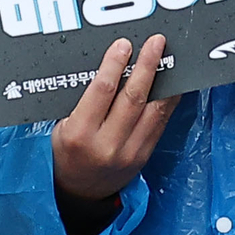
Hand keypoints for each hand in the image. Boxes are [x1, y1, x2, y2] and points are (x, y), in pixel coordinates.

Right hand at [50, 37, 171, 202]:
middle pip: (133, 97)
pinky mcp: (144, 155)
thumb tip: (108, 65)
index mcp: (80, 134)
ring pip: (153, 110)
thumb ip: (83, 100)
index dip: (114, 64)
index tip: (123, 45)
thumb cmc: (67, 152)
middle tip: (155, 42)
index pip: (102, 91)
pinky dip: (169, 100)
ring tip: (169, 57)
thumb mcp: (62, 126)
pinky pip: (161, 122)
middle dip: (146, 66)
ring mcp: (129, 152)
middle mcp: (107, 144)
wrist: (80, 192)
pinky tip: (172, 83)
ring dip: (163, 80)